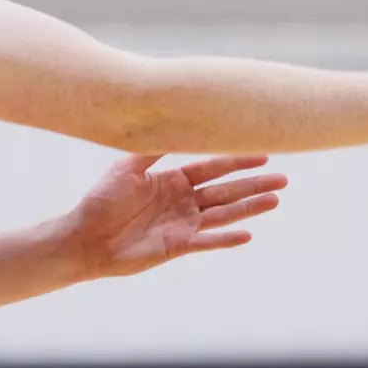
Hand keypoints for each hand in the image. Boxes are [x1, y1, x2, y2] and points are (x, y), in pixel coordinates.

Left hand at [57, 155, 287, 280]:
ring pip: (223, 214)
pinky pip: (206, 241)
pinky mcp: (177, 246)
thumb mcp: (127, 166)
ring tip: (275, 200)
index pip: (212, 168)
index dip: (238, 160)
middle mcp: (183, 201)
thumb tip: (175, 121)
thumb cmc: (101, 200)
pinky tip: (247, 234)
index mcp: (173, 179)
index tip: (264, 153)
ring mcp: (183, 225)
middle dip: (254, 184)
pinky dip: (226, 238)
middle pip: (226, 191)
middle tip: (284, 179)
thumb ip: (153, 147)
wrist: (83, 237)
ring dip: (249, 208)